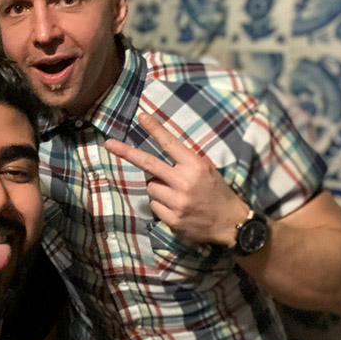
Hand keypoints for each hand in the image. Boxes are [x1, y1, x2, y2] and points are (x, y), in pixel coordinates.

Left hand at [104, 113, 247, 245]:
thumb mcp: (206, 170)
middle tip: (109, 144)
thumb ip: (183, 163)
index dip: (155, 129)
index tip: (141, 117)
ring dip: (158, 188)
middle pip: (148, 164)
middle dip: (126, 152)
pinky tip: (177, 208)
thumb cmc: (217, 192)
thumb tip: (153, 162)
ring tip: (177, 194)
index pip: (170, 143)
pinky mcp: (172, 218)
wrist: (230, 222)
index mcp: (195, 165)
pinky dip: (161, 205)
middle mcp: (184, 181)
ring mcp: (177, 201)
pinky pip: (154, 205)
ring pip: (150, 187)